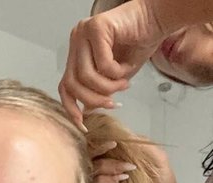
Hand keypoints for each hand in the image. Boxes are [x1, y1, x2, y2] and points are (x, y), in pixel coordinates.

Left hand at [59, 0, 164, 129]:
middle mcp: (77, 41)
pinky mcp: (96, 27)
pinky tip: (128, 67)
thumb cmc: (139, 43)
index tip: (84, 124)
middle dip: (94, 100)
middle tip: (113, 103)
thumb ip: (99, 91)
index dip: (71, 108)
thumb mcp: (115, 76)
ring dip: (108, 88)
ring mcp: (84, 32)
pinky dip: (116, 73)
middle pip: (72, 84)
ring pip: (85, 76)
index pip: (65, 85)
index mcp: (78, 52)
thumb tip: (87, 111)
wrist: (157, 19)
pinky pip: (102, 64)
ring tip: (124, 85)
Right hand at [90, 135, 180, 182]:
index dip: (104, 137)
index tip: (113, 140)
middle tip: (112, 147)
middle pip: (93, 151)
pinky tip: (120, 178)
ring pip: (92, 166)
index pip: (105, 139)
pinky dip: (105, 178)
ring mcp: (103, 178)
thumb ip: (143, 144)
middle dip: (100, 148)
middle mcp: (109, 163)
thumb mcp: (158, 158)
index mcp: (121, 152)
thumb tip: (123, 133)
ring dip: (107, 164)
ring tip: (126, 168)